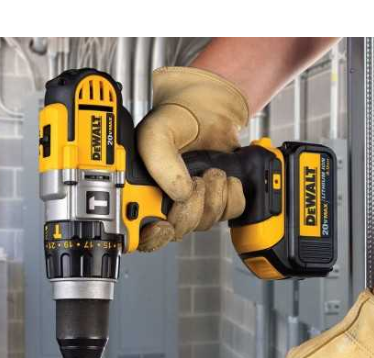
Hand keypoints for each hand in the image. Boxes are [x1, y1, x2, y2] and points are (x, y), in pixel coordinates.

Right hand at [136, 67, 248, 251]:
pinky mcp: (219, 199)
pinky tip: (224, 178)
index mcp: (143, 192)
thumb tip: (179, 193)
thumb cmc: (176, 117)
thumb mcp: (157, 132)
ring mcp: (194, 203)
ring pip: (205, 223)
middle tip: (193, 180)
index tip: (163, 224)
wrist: (207, 105)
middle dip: (190, 208)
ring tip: (208, 171)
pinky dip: (231, 196)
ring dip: (212, 196)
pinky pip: (230, 214)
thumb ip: (159, 161)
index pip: (141, 234)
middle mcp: (166, 202)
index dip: (151, 237)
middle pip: (179, 231)